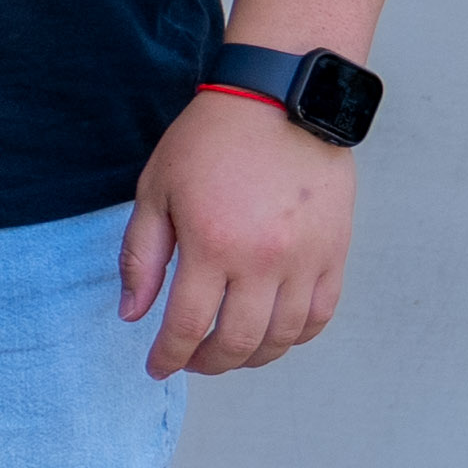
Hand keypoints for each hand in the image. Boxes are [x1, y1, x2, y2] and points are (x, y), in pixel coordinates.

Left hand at [123, 91, 357, 376]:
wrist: (280, 99)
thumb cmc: (210, 141)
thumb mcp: (155, 191)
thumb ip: (142, 256)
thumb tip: (132, 314)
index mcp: (211, 245)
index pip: (187, 325)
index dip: (169, 356)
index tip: (157, 368)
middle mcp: (262, 260)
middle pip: (238, 342)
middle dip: (208, 363)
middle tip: (191, 361)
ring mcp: (305, 258)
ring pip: (283, 337)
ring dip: (252, 356)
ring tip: (229, 351)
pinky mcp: (335, 251)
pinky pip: (320, 314)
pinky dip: (296, 335)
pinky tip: (273, 333)